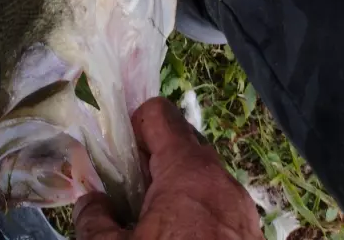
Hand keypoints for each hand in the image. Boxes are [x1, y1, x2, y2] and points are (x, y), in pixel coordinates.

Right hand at [74, 97, 262, 239]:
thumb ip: (95, 221)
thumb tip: (92, 204)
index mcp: (188, 171)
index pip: (159, 115)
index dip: (132, 125)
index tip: (115, 152)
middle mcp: (221, 182)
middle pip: (182, 144)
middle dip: (152, 161)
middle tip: (127, 190)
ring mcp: (242, 212)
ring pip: (203, 179)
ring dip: (174, 190)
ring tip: (149, 222)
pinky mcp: (251, 239)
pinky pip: (218, 208)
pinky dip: (196, 214)